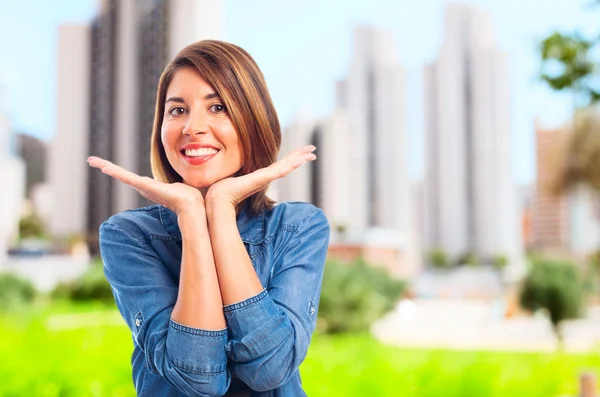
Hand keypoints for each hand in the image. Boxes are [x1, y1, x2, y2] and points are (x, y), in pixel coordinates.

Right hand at [87, 156, 203, 214]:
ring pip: (121, 175)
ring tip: (93, 161)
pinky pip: (127, 178)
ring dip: (107, 167)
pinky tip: (105, 168)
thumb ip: (176, 185)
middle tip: (92, 160)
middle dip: (106, 166)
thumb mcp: (177, 186)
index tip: (107, 166)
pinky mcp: (144, 187)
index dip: (118, 171)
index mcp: (149, 186)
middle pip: (121, 175)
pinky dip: (116, 172)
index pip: (130, 177)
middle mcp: (143, 187)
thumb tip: (181, 185)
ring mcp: (142, 187)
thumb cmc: (186, 196)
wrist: (190, 204)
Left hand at [205, 145, 316, 207]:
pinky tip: (300, 161)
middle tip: (314, 151)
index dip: (292, 158)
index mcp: (260, 176)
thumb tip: (232, 171)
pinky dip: (291, 166)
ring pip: (287, 167)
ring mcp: (265, 179)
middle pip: (287, 164)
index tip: (302, 153)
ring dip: (300, 159)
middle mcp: (265, 177)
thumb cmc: (223, 188)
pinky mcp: (262, 180)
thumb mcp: (233, 175)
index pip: (280, 165)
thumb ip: (237, 173)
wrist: (218, 198)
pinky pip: (280, 171)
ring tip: (312, 154)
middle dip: (301, 157)